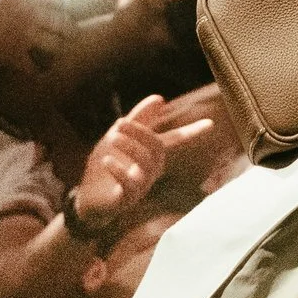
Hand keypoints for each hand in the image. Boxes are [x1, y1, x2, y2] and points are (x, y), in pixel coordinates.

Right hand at [0, 0, 74, 72]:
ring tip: (51, 54)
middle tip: (65, 38)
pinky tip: (36, 68)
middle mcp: (27, 13)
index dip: (71, 6)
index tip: (69, 14)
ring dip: (55, 52)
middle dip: (68, 33)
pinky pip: (38, 66)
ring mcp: (21, 34)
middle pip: (65, 24)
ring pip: (56, 46)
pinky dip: (39, 70)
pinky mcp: (12, 55)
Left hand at [70, 93, 218, 235]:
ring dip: (129, 147)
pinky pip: (130, 184)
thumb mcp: (117, 136)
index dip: (192, 131)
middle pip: (157, 147)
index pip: (175, 140)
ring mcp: (142, 185)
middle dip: (141, 132)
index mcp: (151, 153)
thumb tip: (160, 98)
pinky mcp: (127, 199)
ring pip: (146, 164)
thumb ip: (138, 118)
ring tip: (112, 138)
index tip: (211, 123)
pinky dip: (118, 170)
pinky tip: (107, 160)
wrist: (87, 197)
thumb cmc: (105, 164)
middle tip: (119, 123)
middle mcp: (152, 169)